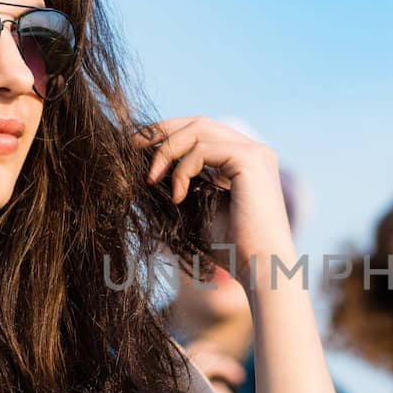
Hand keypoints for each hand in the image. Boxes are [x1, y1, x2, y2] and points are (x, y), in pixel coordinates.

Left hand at [136, 118, 292, 280]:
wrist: (260, 270)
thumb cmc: (231, 249)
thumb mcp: (198, 207)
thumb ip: (183, 182)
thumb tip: (148, 166)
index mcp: (245, 161)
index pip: (203, 132)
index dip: (169, 134)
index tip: (138, 148)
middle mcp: (254, 151)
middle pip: (199, 123)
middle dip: (162, 131)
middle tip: (132, 146)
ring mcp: (255, 152)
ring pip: (198, 130)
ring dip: (167, 151)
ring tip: (151, 179)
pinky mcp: (250, 160)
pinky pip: (203, 149)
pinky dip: (182, 170)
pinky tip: (178, 197)